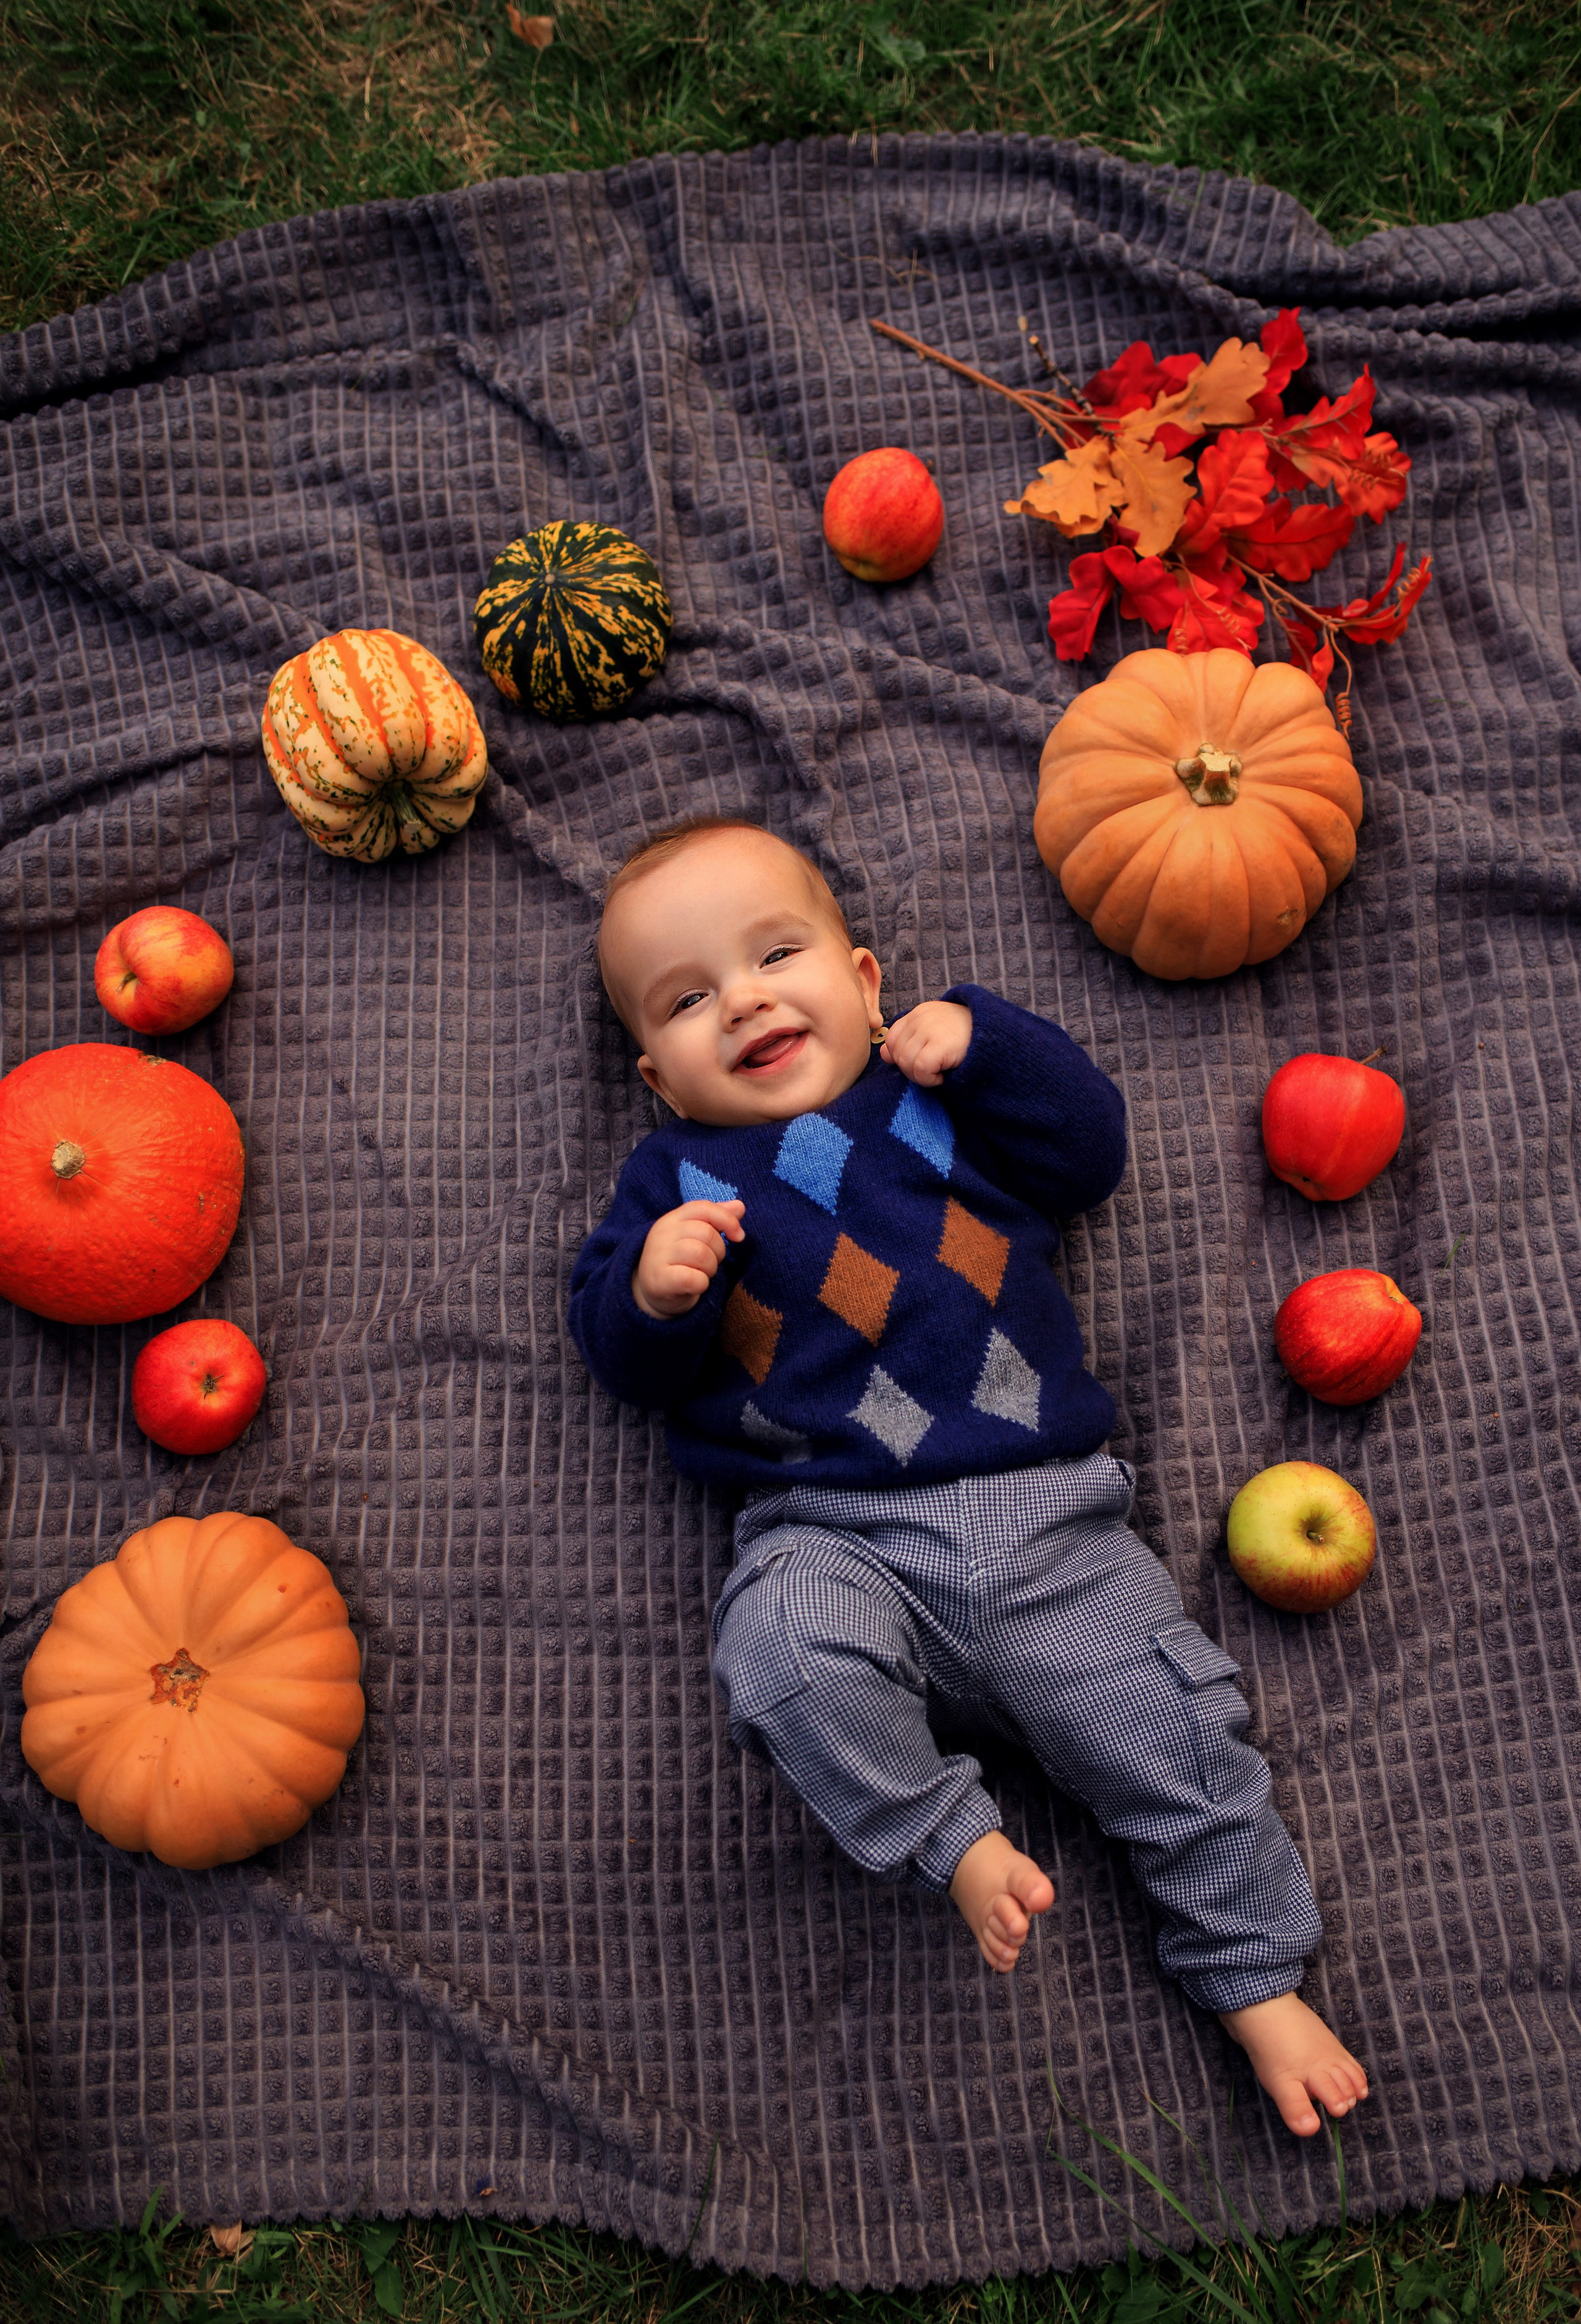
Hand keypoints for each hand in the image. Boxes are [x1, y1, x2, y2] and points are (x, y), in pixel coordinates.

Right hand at [633, 1199, 744, 1317]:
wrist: (654, 1292)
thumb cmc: (680, 1261)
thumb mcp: (695, 1236)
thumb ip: (716, 1219)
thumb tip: (739, 1206)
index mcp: (672, 1219)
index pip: (704, 1208)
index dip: (727, 1219)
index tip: (738, 1236)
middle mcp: (663, 1234)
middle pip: (707, 1233)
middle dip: (719, 1251)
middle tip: (710, 1262)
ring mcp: (658, 1256)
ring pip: (701, 1254)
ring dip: (711, 1268)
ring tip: (702, 1273)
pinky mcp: (660, 1280)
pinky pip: (693, 1279)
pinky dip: (702, 1284)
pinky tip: (695, 1286)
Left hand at [880, 1000, 971, 1086]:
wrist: (999, 1038)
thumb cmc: (968, 1040)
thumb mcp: (937, 1035)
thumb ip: (910, 1040)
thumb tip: (884, 1054)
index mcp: (920, 1013)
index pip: (892, 1039)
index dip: (901, 1057)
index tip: (921, 1064)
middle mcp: (921, 1017)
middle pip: (897, 1053)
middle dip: (911, 1070)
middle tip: (933, 1072)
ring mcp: (930, 1028)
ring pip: (906, 1063)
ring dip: (921, 1077)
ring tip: (940, 1073)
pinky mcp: (941, 1043)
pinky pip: (920, 1069)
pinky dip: (929, 1080)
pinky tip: (943, 1076)